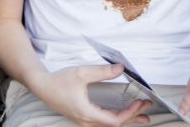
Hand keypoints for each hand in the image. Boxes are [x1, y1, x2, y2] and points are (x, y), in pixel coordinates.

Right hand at [27, 64, 150, 125]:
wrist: (42, 86)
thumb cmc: (59, 81)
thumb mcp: (82, 73)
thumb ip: (103, 71)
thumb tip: (121, 69)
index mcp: (87, 113)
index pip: (115, 120)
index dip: (130, 113)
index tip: (140, 102)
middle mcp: (86, 120)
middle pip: (115, 124)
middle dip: (133, 116)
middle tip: (147, 108)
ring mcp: (84, 120)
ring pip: (109, 124)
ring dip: (126, 119)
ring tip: (141, 116)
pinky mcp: (83, 117)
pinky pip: (103, 121)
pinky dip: (116, 118)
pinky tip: (122, 113)